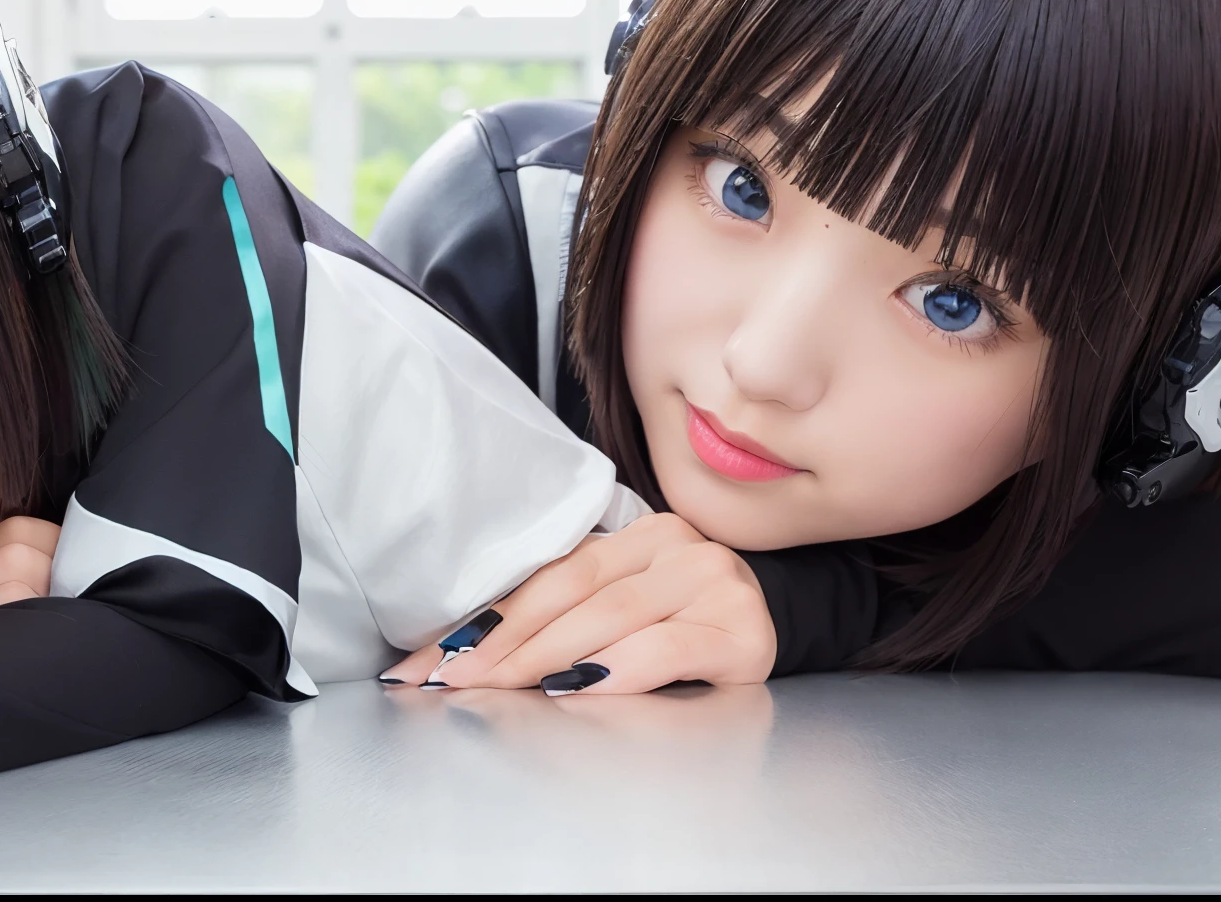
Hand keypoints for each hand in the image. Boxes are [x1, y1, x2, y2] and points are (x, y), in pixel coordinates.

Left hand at [380, 513, 775, 694]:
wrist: (785, 630)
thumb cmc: (690, 624)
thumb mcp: (630, 604)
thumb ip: (568, 615)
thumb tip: (467, 654)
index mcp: (640, 534)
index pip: (551, 574)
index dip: (489, 614)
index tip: (435, 657)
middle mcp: (677, 548)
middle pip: (572, 594)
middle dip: (502, 642)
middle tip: (452, 680)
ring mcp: (713, 586)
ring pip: (610, 618)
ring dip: (544, 657)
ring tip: (496, 685)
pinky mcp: (741, 634)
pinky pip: (667, 647)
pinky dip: (618, 668)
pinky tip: (578, 686)